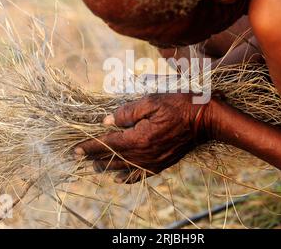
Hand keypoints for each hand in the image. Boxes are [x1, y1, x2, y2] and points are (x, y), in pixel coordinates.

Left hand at [74, 93, 211, 182]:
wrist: (205, 120)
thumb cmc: (179, 105)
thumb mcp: (152, 101)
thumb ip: (127, 112)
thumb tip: (107, 122)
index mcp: (139, 137)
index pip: (107, 144)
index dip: (89, 147)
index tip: (75, 151)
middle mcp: (144, 154)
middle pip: (113, 159)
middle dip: (94, 158)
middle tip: (80, 158)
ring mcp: (153, 162)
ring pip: (124, 169)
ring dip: (107, 168)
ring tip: (94, 167)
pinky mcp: (162, 164)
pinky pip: (140, 176)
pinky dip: (127, 178)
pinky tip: (119, 179)